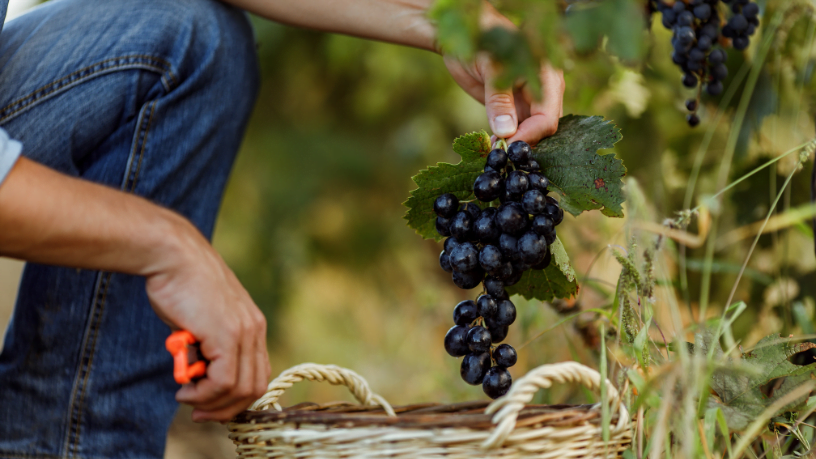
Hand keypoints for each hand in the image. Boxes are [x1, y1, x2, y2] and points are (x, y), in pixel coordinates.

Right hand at [144, 222, 270, 422]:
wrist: (173, 256)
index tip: (209, 405)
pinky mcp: (227, 334)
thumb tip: (198, 375)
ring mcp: (243, 332)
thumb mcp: (201, 321)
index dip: (236, 397)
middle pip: (255, 387)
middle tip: (199, 414)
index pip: (258, 373)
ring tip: (188, 399)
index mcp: (252, 325)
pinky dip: (205, 394)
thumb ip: (207, 346)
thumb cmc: (179, 286)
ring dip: (213, 404)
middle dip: (227, 409)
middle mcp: (254, 329)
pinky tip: (185, 391)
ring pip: (241, 388)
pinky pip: (224, 381)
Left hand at [441, 6, 564, 145]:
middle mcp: (544, 89)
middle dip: (523, 143)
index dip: (529, 136)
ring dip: (514, 144)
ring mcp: (530, 99)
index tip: (506, 148)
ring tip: (492, 151)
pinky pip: (517, 129)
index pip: (547, 116)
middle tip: (498, 154)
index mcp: (546, 75)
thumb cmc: (480, 41)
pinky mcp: (515, 107)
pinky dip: (506, 140)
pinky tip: (490, 144)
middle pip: (543, 127)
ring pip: (531, 131)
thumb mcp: (489, 68)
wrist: (462, 36)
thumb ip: (498, 99)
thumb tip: (506, 132)